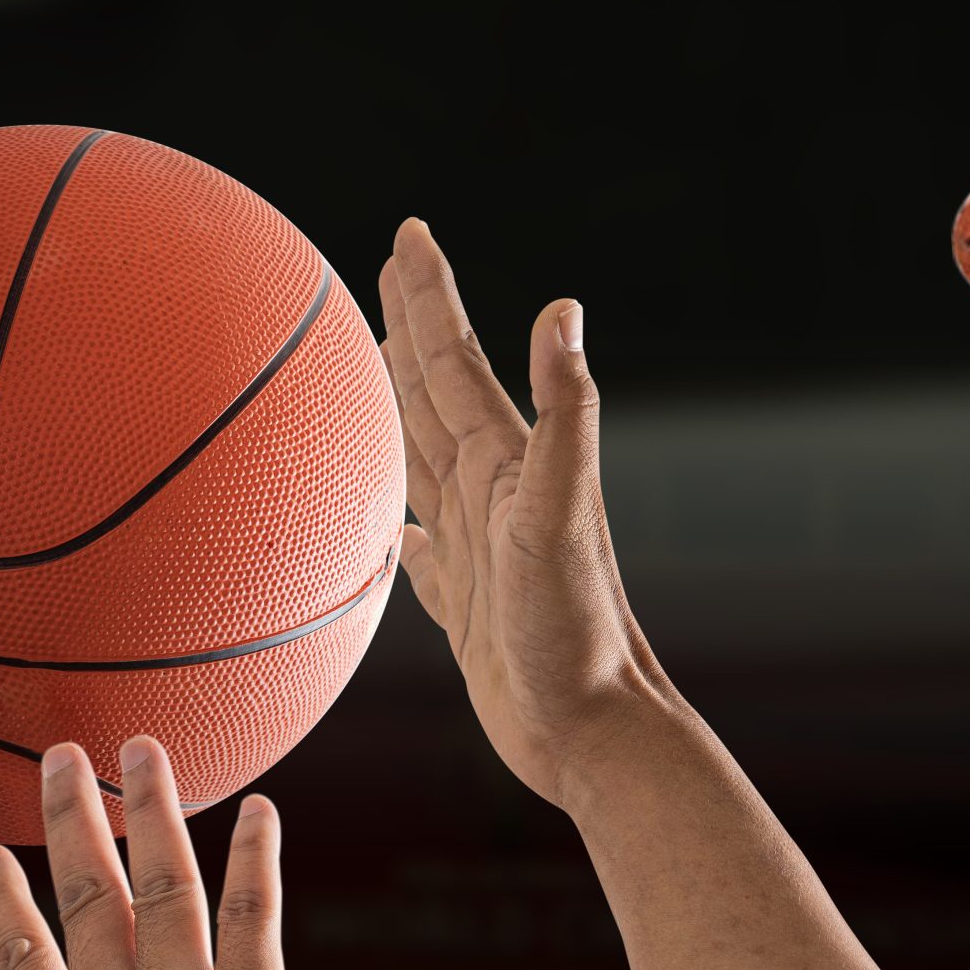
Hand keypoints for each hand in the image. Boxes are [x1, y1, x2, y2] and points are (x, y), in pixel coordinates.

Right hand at [380, 219, 681, 808]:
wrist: (593, 735)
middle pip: (438, 395)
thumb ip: (565, 415)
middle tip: (382, 268)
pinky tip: (397, 527)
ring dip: (402, 409)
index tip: (407, 234)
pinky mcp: (469, 608)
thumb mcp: (563, 515)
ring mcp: (480, 551)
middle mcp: (494, 496)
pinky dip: (402, 527)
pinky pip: (420, 555)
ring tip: (375, 368)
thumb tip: (564, 310)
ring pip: (425, 460)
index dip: (430, 297)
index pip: (456, 363)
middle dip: (412, 328)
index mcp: (508, 465)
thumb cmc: (575, 634)